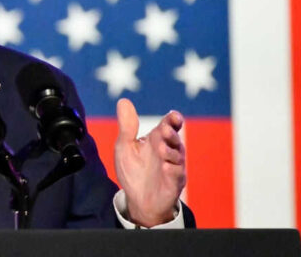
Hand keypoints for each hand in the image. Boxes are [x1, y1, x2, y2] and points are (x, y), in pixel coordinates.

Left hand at [114, 99, 185, 226]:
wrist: (138, 199)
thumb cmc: (133, 171)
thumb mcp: (125, 146)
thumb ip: (127, 126)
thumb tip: (123, 100)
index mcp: (157, 139)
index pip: (169, 124)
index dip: (173, 119)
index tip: (174, 116)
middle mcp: (168, 150)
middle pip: (175, 137)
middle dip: (171, 133)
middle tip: (163, 130)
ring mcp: (173, 166)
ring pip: (177, 155)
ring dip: (170, 151)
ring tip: (161, 149)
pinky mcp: (174, 182)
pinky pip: (177, 175)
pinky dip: (172, 171)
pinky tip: (166, 168)